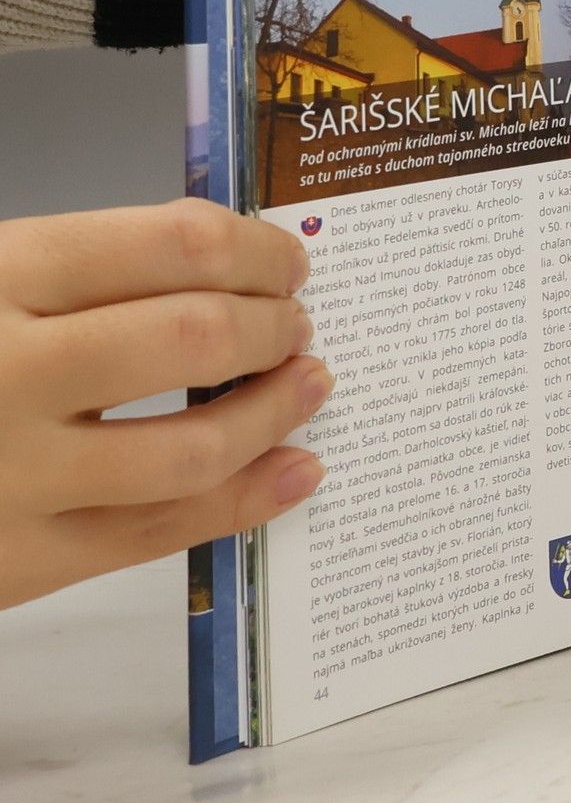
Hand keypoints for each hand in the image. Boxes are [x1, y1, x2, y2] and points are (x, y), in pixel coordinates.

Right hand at [0, 199, 330, 609]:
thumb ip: (84, 272)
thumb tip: (229, 263)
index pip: (171, 242)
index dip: (256, 248)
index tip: (286, 259)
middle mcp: (6, 371)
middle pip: (195, 335)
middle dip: (274, 324)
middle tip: (296, 322)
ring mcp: (12, 475)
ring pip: (193, 444)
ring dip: (276, 411)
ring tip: (307, 383)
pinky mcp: (19, 560)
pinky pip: (159, 533)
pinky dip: (248, 500)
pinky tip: (295, 470)